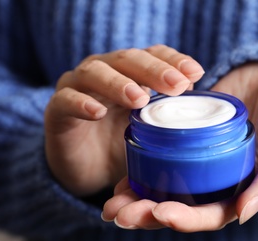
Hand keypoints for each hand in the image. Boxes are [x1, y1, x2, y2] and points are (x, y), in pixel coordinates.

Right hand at [44, 45, 203, 195]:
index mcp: (129, 73)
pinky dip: (81, 104)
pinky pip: (66, 101)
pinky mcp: (57, 111)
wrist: (89, 168)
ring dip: (119, 83)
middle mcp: (104, 72)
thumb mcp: (151, 128)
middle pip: (128, 59)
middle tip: (176, 85)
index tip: (196, 73)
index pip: (153, 55)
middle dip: (153, 70)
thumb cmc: (124, 142)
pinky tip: (98, 113)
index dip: (173, 60)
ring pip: (95, 73)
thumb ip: (169, 113)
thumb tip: (200, 98)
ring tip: (139, 99)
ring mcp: (78, 88)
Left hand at [102, 62, 257, 230]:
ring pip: (168, 183)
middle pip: (183, 204)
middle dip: (150, 213)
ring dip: (138, 195)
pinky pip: (164, 150)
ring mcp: (204, 154)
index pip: (213, 213)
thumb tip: (243, 213)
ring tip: (111, 202)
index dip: (187, 219)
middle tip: (118, 214)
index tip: (160, 213)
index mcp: (248, 184)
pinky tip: (122, 168)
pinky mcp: (191, 130)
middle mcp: (222, 175)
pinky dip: (143, 161)